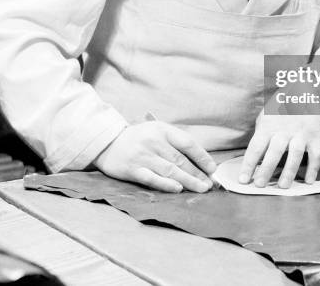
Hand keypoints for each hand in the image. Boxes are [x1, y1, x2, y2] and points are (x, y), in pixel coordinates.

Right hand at [94, 121, 216, 192]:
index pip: (187, 143)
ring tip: (201, 189)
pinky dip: (165, 184)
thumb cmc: (138, 138)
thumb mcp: (156, 131)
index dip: (202, 156)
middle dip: (198, 174)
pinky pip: (152, 178)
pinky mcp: (132, 169)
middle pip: (180, 160)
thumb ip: (175, 143)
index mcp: (162, 129)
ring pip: (170, 170)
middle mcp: (154, 141)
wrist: (107, 142)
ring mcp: (143, 155)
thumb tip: (199, 162)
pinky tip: (177, 189)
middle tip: (210, 185)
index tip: (212, 169)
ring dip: (188, 181)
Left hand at [239, 111, 319, 188]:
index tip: (243, 179)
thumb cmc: (279, 108)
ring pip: (295, 154)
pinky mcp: (314, 136)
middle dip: (266, 169)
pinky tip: (309, 181)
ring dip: (289, 171)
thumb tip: (254, 159)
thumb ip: (260, 134)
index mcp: (268, 125)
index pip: (256, 146)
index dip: (249, 164)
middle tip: (259, 185)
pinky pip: (316, 154)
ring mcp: (300, 133)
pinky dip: (314, 168)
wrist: (303, 90)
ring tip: (282, 186)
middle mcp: (284, 130)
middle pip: (274, 151)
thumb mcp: (265, 116)